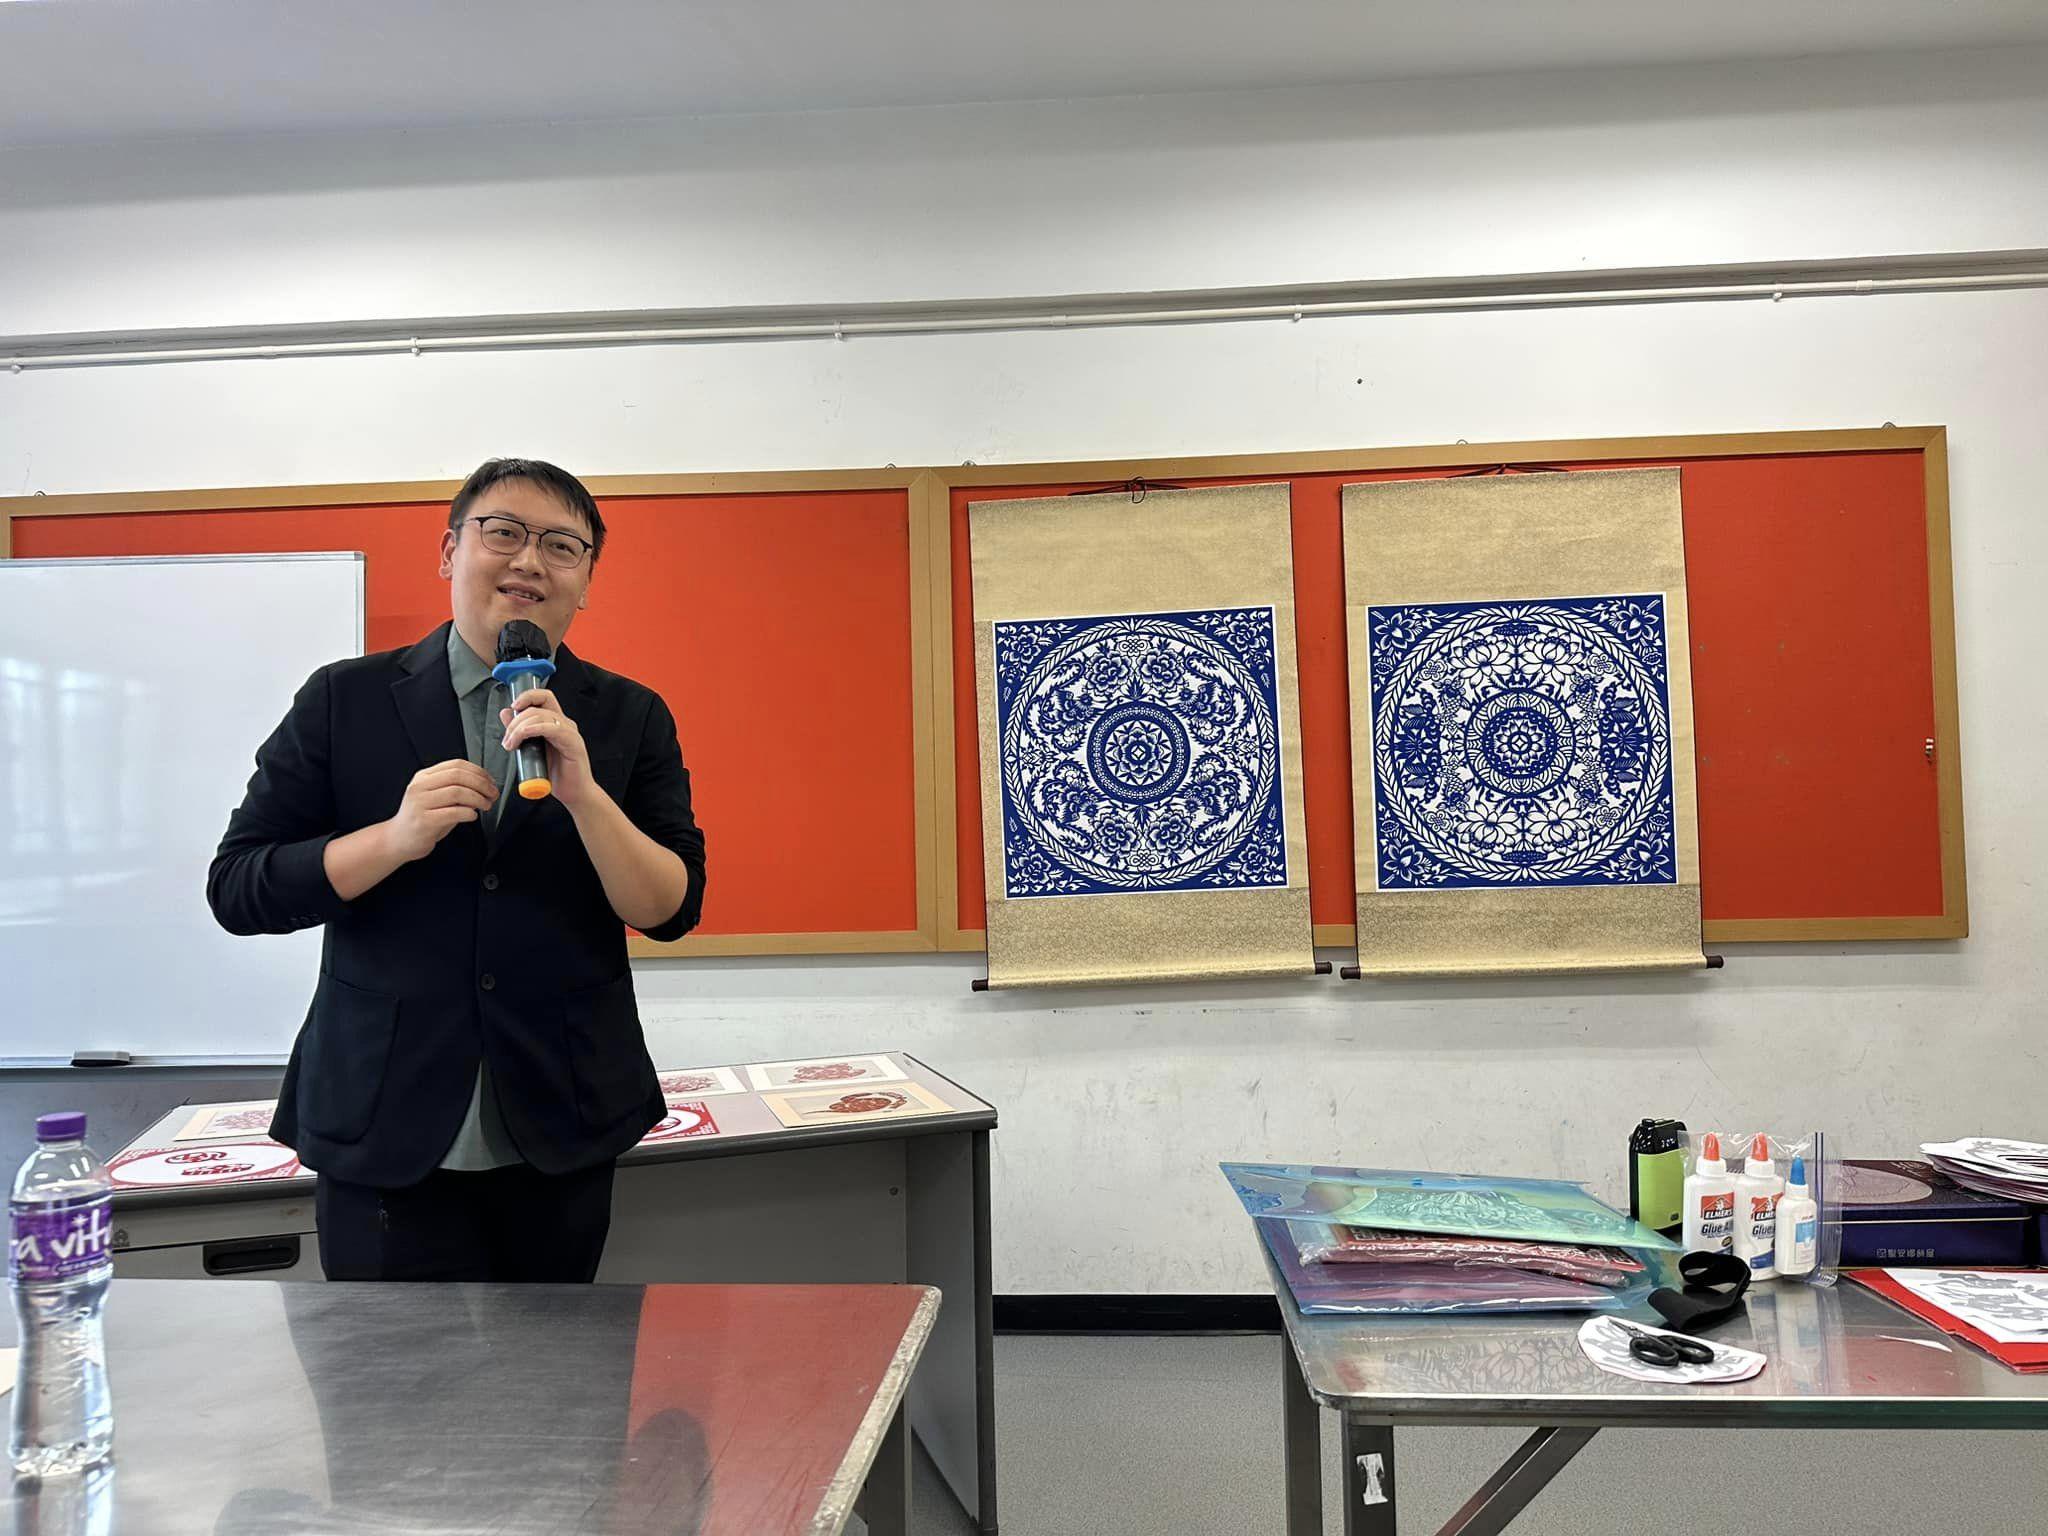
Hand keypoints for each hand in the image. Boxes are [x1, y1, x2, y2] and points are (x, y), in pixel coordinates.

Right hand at [384, 759, 497, 861]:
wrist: (399, 840)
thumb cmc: (422, 819)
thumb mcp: (437, 798)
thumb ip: (456, 789)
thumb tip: (483, 786)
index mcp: (424, 777)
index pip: (456, 765)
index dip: (478, 771)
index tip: (490, 781)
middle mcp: (420, 787)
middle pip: (458, 776)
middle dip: (482, 784)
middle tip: (493, 794)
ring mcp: (420, 803)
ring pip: (457, 792)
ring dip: (478, 799)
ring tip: (486, 806)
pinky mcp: (424, 821)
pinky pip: (453, 812)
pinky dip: (469, 813)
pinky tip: (472, 816)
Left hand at [501, 688, 598, 810]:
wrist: (575, 794)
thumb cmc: (557, 775)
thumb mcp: (531, 750)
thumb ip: (519, 731)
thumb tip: (505, 712)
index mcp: (556, 723)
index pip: (543, 697)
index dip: (527, 696)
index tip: (512, 707)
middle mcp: (565, 724)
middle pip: (540, 703)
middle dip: (517, 718)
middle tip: (507, 738)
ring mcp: (570, 732)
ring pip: (541, 715)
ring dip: (520, 727)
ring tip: (511, 744)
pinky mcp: (573, 743)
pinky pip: (552, 728)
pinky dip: (533, 729)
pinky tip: (523, 737)